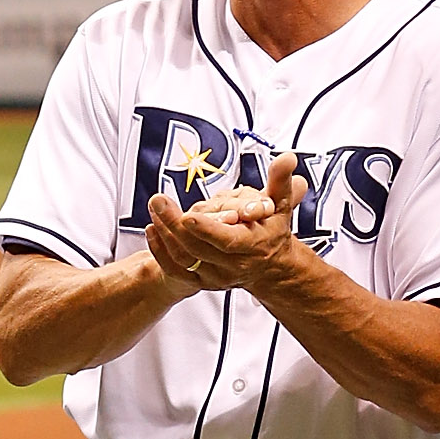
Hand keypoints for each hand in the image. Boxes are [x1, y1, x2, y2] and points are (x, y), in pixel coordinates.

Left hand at [147, 152, 309, 294]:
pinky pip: (175, 270)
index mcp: (252, 246)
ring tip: (155, 209)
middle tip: (159, 200)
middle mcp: (232, 265)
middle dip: (175, 224)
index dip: (206, 230)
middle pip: (198, 248)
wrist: (269, 264)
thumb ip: (280, 180)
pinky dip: (160, 251)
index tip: (188, 216)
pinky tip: (152, 229)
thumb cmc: (272, 229)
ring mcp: (215, 276)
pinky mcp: (201, 281)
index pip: (226, 241)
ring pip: (183, 259)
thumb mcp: (280, 203)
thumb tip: (287, 157)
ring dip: (165, 234)